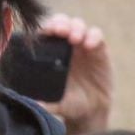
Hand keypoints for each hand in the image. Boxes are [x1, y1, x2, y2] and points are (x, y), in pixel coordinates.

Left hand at [37, 14, 114, 134]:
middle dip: (60, 23)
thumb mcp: (58, 105)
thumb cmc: (71, 104)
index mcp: (53, 53)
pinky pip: (97, 35)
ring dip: (75, 27)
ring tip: (74, 38)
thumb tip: (34, 105)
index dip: (46, 28)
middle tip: (59, 31)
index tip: (44, 33)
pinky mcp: (99, 50)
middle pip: (62, 22)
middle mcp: (67, 45)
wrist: (92, 111)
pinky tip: (89, 45)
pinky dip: (93, 36)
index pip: (48, 32)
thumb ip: (47, 105)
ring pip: (78, 25)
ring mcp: (84, 45)